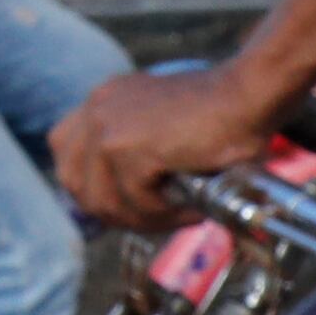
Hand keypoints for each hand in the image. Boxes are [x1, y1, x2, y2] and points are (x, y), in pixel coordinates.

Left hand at [54, 60, 291, 231]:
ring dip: (142, 220)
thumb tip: (122, 200)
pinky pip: (137, 201)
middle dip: (110, 211)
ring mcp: (109, 128)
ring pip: (104, 200)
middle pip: (72, 180)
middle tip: (153, 220)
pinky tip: (193, 211)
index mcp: (102, 101)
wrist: (250, 94)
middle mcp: (97, 110)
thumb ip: (136, 151)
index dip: (87, 184)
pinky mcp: (130, 148)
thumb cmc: (222, 113)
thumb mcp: (163, 125)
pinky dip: (166, 215)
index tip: (122, 203)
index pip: (65, 150)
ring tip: (180, 218)